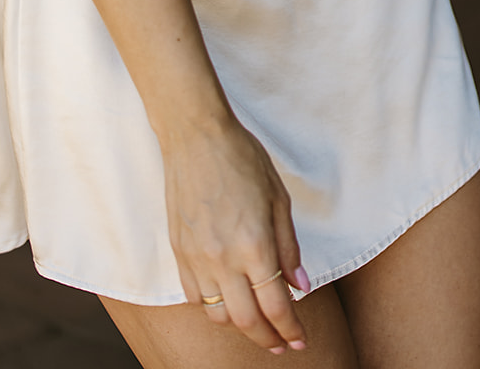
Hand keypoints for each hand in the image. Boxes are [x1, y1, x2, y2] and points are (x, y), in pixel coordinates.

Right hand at [163, 114, 311, 353]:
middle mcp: (223, 259)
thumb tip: (300, 286)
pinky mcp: (179, 252)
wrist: (196, 136)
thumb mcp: (278, 198)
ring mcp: (197, 258)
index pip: (276, 306)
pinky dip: (212, 308)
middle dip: (268, 339)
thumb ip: (288, 247)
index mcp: (254, 244)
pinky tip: (226, 299)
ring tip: (256, 322)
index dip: (290, 330)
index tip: (299, 341)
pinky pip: (194, 298)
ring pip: (217, 316)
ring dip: (240, 326)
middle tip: (281, 343)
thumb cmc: (242, 159)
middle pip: (247, 321)